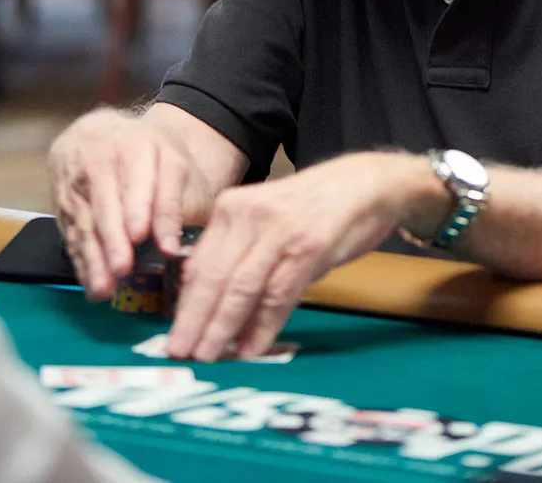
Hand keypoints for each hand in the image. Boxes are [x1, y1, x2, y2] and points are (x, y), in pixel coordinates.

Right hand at [48, 108, 215, 300]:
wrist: (108, 134)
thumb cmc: (151, 156)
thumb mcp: (174, 165)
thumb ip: (173, 203)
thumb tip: (169, 247)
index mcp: (134, 145)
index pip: (136, 178)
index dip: (137, 206)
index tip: (141, 234)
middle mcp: (98, 160)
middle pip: (104, 202)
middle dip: (112, 237)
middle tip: (122, 267)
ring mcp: (74, 180)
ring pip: (83, 221)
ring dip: (93, 257)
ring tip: (104, 288)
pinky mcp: (60, 201)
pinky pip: (70, 233)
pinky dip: (81, 260)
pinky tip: (91, 283)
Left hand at [164, 151, 445, 361]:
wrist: (366, 183)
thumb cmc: (315, 208)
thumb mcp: (267, 221)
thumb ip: (241, 255)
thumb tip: (212, 307)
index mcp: (231, 207)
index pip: (198, 264)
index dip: (184, 304)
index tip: (175, 334)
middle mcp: (248, 216)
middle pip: (212, 277)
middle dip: (194, 321)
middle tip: (180, 354)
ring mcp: (278, 230)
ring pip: (240, 288)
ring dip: (222, 328)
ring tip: (209, 358)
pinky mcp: (308, 246)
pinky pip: (277, 295)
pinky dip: (262, 327)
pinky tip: (251, 349)